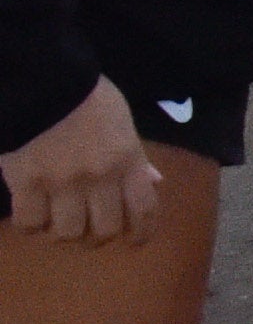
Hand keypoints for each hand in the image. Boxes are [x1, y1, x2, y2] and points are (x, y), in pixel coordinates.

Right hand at [2, 80, 160, 244]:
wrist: (43, 81)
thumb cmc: (87, 97)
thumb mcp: (122, 123)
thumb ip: (136, 157)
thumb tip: (154, 181)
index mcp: (127, 160)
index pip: (144, 209)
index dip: (142, 232)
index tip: (134, 241)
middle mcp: (100, 177)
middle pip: (106, 229)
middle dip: (99, 237)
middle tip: (87, 232)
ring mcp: (62, 182)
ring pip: (69, 232)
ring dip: (64, 234)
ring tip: (56, 226)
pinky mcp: (26, 182)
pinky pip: (29, 222)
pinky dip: (30, 225)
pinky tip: (31, 217)